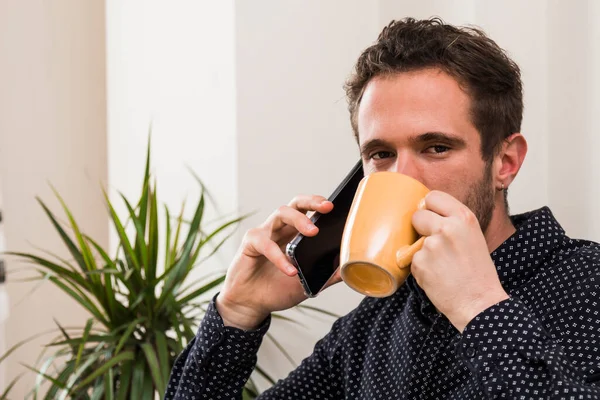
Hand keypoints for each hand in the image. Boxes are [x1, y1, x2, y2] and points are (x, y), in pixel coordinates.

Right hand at [216, 195, 340, 329]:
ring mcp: (265, 233)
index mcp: (295, 234)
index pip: (308, 210)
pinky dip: (279, 257)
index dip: (320, 204)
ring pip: (281, 214)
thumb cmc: (277, 289)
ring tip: (313, 232)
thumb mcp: (307, 284)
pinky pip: (265, 244)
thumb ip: (327, 276)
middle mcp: (280, 229)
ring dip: (299, 220)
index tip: (336, 206)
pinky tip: (290, 270)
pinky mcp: (250, 244)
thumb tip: (349, 269)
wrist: (251, 304)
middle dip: (311, 202)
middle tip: (327, 207)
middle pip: (295, 204)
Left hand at [410, 191, 508, 331]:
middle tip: (434, 245)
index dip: (429, 207)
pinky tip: (436, 277)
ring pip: (414, 240)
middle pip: (417, 215)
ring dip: (422, 252)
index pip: (433, 196)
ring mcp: (432, 245)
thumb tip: (427, 213)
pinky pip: (412, 260)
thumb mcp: (473, 237)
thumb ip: (453, 223)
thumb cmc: (478, 274)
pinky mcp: (420, 262)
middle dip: (420, 228)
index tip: (430, 216)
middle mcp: (447, 227)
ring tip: (441, 266)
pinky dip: (420, 269)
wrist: (480, 303)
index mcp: (464, 218)